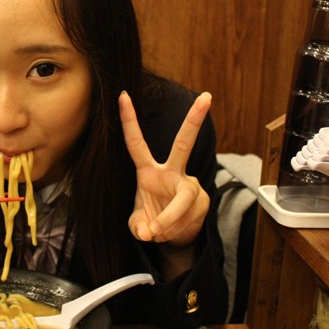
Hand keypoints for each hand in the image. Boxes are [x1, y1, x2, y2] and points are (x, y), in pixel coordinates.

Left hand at [119, 91, 211, 247]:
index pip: (136, 143)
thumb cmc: (152, 218)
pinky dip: (174, 230)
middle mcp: (172, 172)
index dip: (128, 121)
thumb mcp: (138, 223)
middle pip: (184, 143)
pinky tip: (170, 232)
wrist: (174, 234)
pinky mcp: (203, 200)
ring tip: (156, 232)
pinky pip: (186, 218)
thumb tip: (148, 231)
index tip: (122, 95)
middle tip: (206, 97)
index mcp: (148, 171)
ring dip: (167, 222)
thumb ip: (138, 226)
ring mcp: (190, 184)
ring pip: (181, 202)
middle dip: (194, 120)